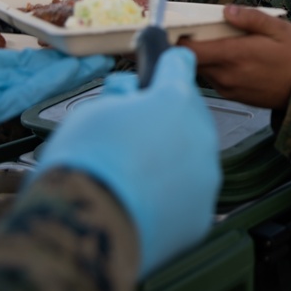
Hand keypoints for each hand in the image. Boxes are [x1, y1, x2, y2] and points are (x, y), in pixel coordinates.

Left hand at [0, 0, 113, 152]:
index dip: (52, 45)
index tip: (76, 32)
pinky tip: (82, 67)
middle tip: (107, 44)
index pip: (23, 56)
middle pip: (42, 70)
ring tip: (107, 54)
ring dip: (77, 69)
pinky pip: (30, 93)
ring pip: (43, 82)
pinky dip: (58, 80)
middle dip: (75, 58)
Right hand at [35, 48, 220, 276]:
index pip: (180, 65)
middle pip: (187, 114)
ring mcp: (204, 176)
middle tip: (130, 133)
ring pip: (190, 156)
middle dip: (164, 118)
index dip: (165, 64)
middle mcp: (200, 134)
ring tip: (130, 174)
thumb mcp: (94, 110)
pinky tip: (140, 202)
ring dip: (168, 158)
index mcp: (174, 98)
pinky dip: (169, 196)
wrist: (88, 227)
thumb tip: (128, 94)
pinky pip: (186, 196)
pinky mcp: (200, 214)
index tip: (159, 65)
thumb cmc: (85, 161)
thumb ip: (120, 98)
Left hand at [181, 4, 290, 108]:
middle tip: (187, 29)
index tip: (173, 27)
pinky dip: (211, 66)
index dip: (175, 40)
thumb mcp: (279, 29)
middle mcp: (227, 75)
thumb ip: (251, 18)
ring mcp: (228, 88)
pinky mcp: (232, 95)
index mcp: (235, 55)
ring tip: (206, 40)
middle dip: (186, 46)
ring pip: (200, 70)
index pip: (190, 51)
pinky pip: (212, 78)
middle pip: (190, 60)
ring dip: (200, 56)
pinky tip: (222, 55)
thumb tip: (227, 10)